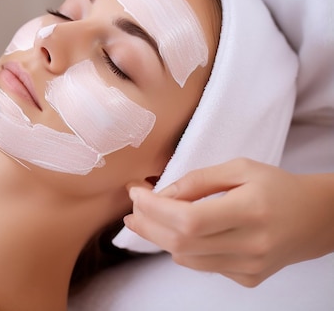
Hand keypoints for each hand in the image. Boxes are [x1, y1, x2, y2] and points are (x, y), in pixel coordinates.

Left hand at [124, 158, 333, 286]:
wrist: (316, 219)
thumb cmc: (276, 186)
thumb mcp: (239, 168)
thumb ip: (197, 181)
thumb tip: (159, 195)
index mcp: (251, 210)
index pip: (189, 219)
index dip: (154, 208)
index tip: (134, 193)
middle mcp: (252, 245)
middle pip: (181, 243)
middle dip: (148, 225)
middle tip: (131, 211)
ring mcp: (250, 267)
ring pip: (186, 259)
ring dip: (160, 238)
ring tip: (148, 219)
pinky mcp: (248, 279)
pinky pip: (201, 266)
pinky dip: (183, 249)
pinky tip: (182, 233)